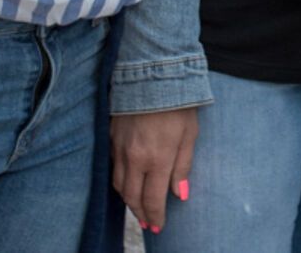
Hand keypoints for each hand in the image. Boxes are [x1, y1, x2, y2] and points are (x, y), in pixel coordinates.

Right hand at [111, 107, 198, 234]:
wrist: (152, 74)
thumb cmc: (178, 103)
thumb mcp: (190, 135)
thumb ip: (183, 167)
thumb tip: (180, 195)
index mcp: (158, 158)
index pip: (153, 199)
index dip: (155, 217)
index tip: (159, 226)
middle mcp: (135, 158)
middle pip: (132, 197)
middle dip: (140, 213)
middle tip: (148, 222)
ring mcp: (120, 148)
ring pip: (119, 185)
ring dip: (128, 199)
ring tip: (137, 206)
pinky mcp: (111, 137)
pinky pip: (112, 167)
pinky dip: (120, 180)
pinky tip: (127, 181)